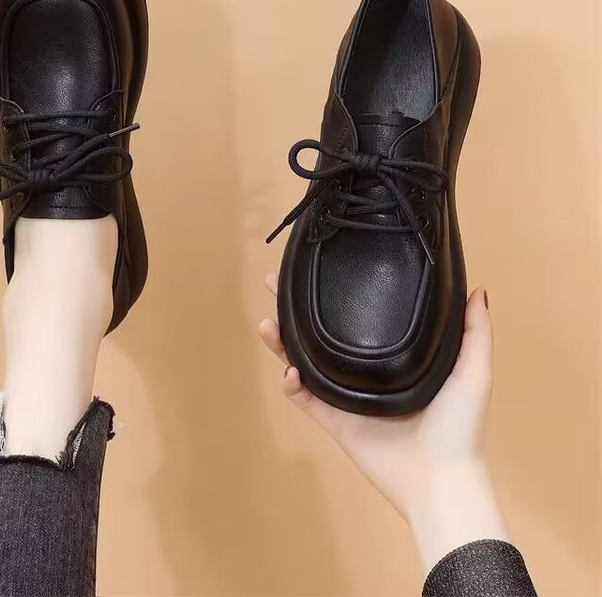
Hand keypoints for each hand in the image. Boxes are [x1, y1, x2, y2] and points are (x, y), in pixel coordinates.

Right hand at [259, 276, 508, 570]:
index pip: (358, 315)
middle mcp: (365, 371)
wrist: (441, 479)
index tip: (323, 265)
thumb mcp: (473, 371)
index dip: (338, 291)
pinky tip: (289, 370)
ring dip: (282, 343)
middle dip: (296, 309)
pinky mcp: (334, 421)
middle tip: (274, 284)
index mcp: (393, 357)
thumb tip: (476, 288)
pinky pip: (304, 399)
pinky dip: (290, 384)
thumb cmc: (460, 426)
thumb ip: (474, 332)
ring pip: (303, 361)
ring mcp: (346, 396)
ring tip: (267, 323)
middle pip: (321, 333)